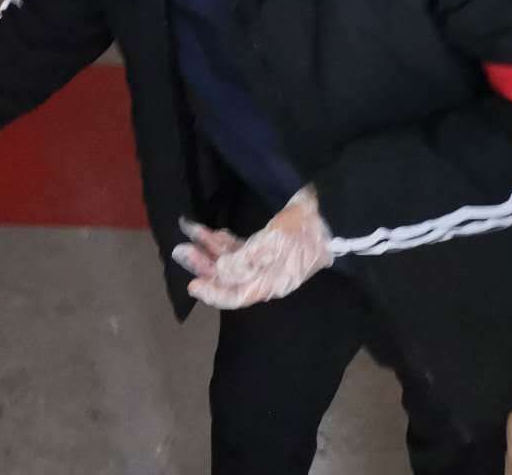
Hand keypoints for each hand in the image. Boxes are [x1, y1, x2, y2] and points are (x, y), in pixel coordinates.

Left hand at [173, 186, 333, 308]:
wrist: (330, 214)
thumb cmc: (301, 232)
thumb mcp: (272, 245)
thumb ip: (244, 261)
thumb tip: (220, 271)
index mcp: (269, 283)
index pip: (236, 296)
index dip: (212, 293)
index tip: (192, 285)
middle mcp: (266, 275)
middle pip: (229, 277)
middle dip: (204, 265)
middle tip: (181, 251)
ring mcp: (267, 259)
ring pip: (232, 259)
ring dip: (210, 249)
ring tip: (190, 233)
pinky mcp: (268, 243)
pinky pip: (241, 247)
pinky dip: (225, 241)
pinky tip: (211, 233)